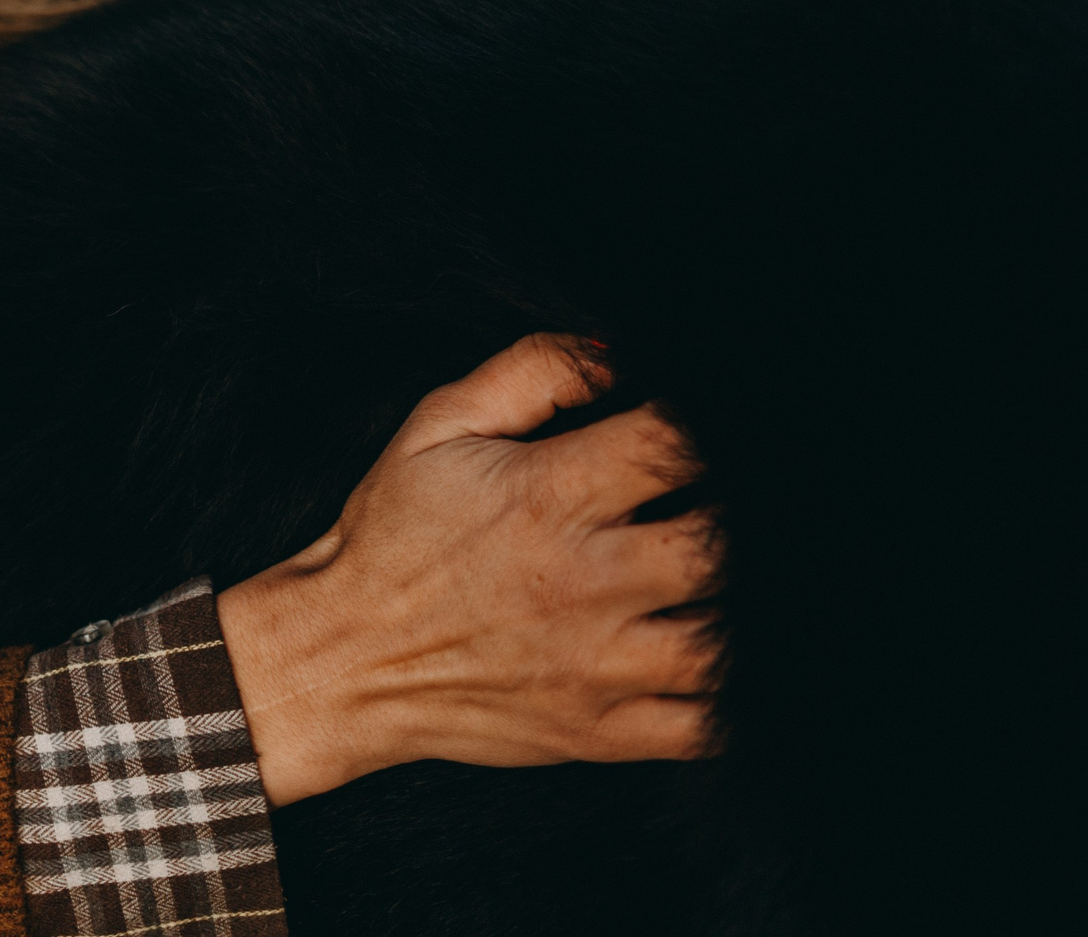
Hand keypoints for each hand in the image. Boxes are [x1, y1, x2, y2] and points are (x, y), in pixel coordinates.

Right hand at [214, 334, 718, 805]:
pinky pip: (708, 729)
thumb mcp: (438, 424)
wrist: (338, 656)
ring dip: (749, 604)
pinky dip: (740, 697)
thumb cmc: (392, 535)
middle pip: (727, 542)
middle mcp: (585, 580)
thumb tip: (620, 352)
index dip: (715, 425)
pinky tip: (733, 655)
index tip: (714, 427)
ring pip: (729, 638)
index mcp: (550, 495)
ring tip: (739, 575)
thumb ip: (535, 371)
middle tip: (743, 505)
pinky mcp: (600, 733)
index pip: (677, 442)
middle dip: (749, 515)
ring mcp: (598, 665)